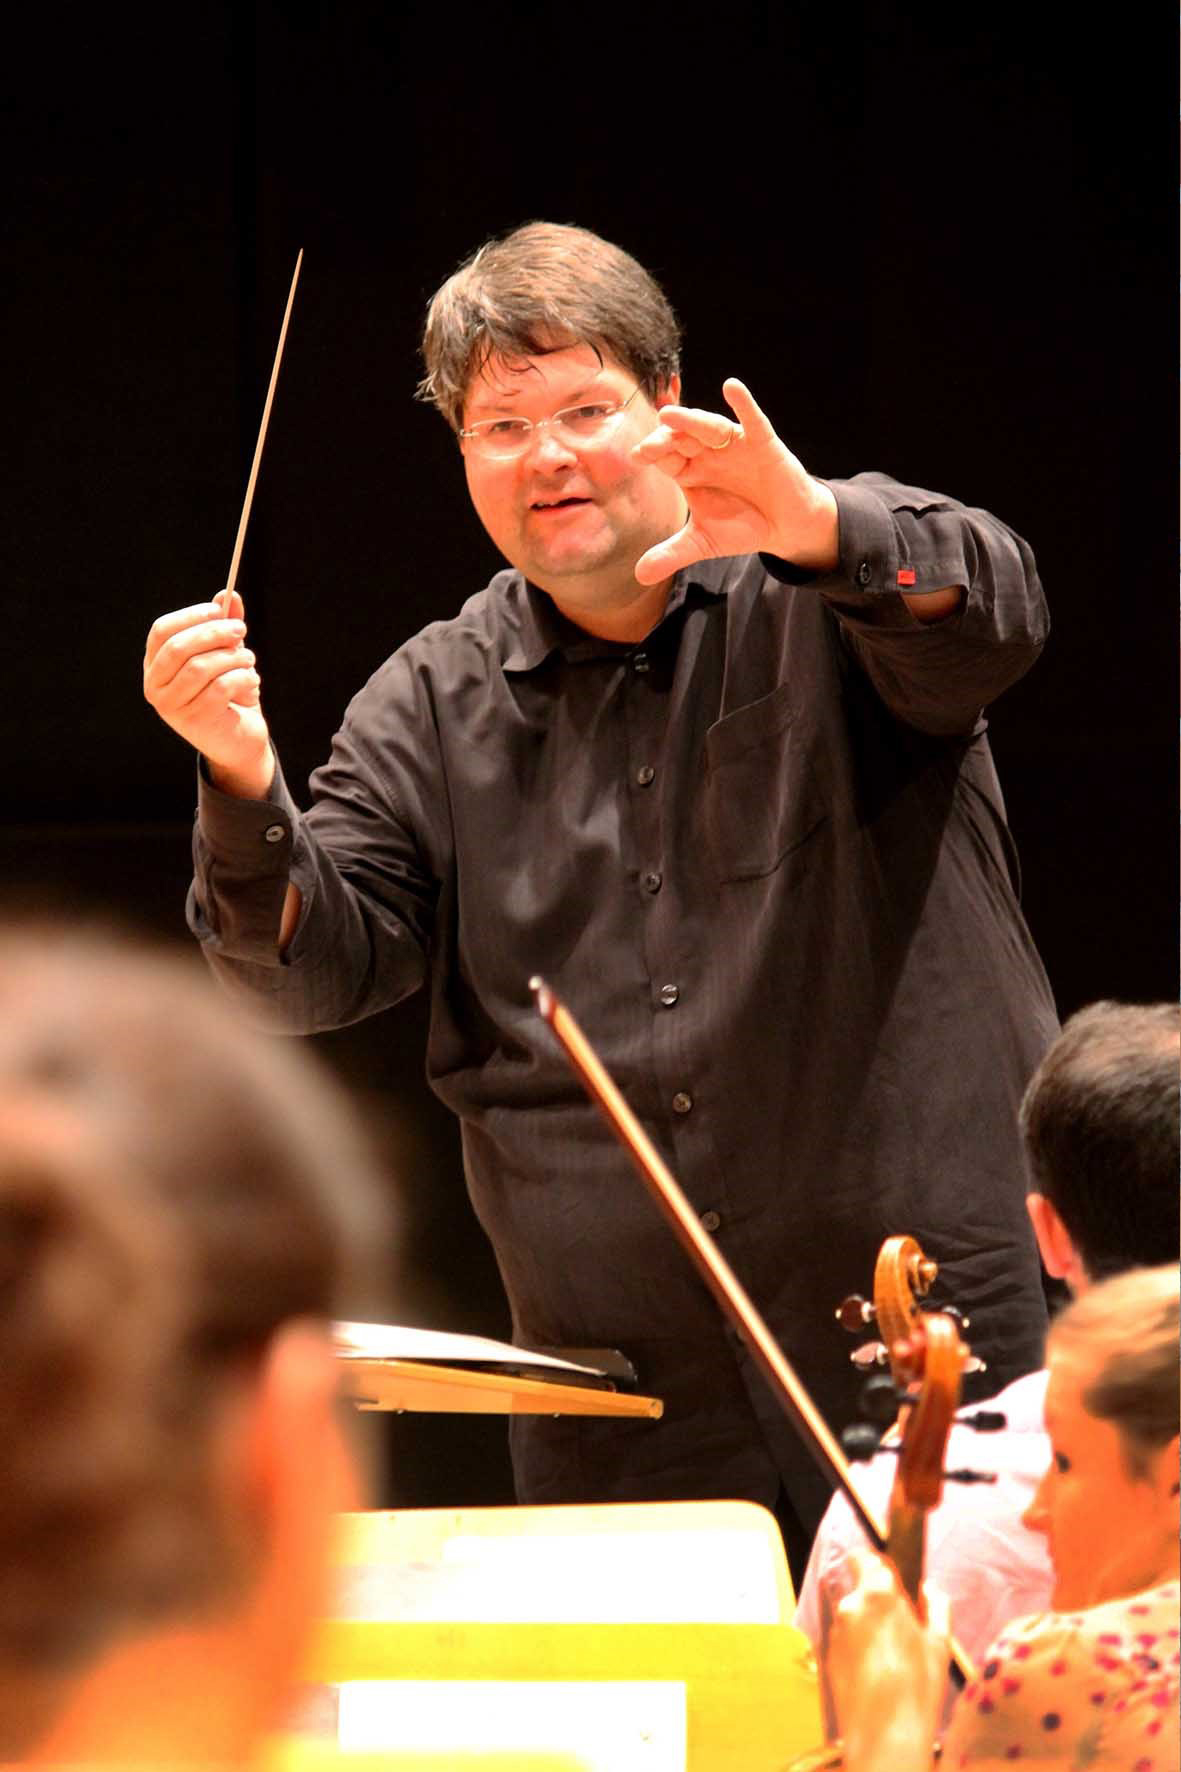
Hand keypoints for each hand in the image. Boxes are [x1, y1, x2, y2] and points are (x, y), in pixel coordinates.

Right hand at [143, 588, 273, 797]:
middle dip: (214, 633)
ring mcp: (172, 706)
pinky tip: (251, 682)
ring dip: (233, 658)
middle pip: (179, 647)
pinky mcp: (194, 721)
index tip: (218, 610)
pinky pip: (220, 688)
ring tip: (250, 662)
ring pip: (201, 668)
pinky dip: (242, 679)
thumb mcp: (226, 657)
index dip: (190, 616)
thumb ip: (224, 627)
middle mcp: (155, 686)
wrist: (238, 741)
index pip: (161, 631)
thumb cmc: (228, 694)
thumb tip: (229, 594)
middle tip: (241, 630)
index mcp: (156, 665)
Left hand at [631, 378, 838, 584]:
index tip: (638, 455)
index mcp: (689, 470)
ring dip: (692, 420)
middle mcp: (708, 452)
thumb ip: (673, 554)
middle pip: (682, 438)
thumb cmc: (742, 525)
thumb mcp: (704, 542)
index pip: (666, 457)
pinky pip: (753, 420)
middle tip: (652, 440)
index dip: (653, 453)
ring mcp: (734, 445)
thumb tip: (639, 576)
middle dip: (667, 437)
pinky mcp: (763, 442)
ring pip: (710, 427)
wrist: (784, 527)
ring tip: (671, 414)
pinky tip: (732, 388)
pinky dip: (744, 404)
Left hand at [826, 1548, 948, 1771]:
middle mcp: (851, 1606)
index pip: (866, 1558)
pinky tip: (876, 1676)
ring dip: (867, 1628)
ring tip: (891, 1661)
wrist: (884, 1736)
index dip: (878, 1568)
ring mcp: (836, 1632)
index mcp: (878, 1594)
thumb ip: (936, 1608)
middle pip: (860, 1590)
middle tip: (900, 1631)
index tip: (892, 1585)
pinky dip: (857, 1651)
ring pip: (853, 1618)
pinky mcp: (828, 1657)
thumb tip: (930, 1589)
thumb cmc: (917, 1689)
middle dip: (877, 1604)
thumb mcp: (939, 1646)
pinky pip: (845, 1643)